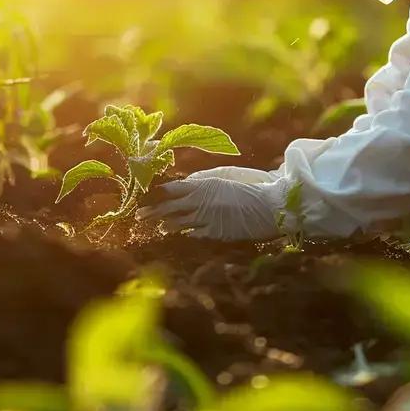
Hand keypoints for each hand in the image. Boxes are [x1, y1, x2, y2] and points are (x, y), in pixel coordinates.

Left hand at [137, 167, 290, 240]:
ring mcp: (207, 219)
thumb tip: (187, 182)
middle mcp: (200, 202)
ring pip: (178, 224)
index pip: (171, 188)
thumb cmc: (251, 185)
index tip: (144, 195)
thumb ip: (204, 179)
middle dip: (152, 212)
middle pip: (169, 208)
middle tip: (138, 215)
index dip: (156, 193)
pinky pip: (194, 235)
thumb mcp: (225, 175)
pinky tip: (181, 235)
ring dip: (166, 225)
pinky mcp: (215, 234)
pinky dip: (187, 234)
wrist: (270, 206)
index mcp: (202, 184)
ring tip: (159, 227)